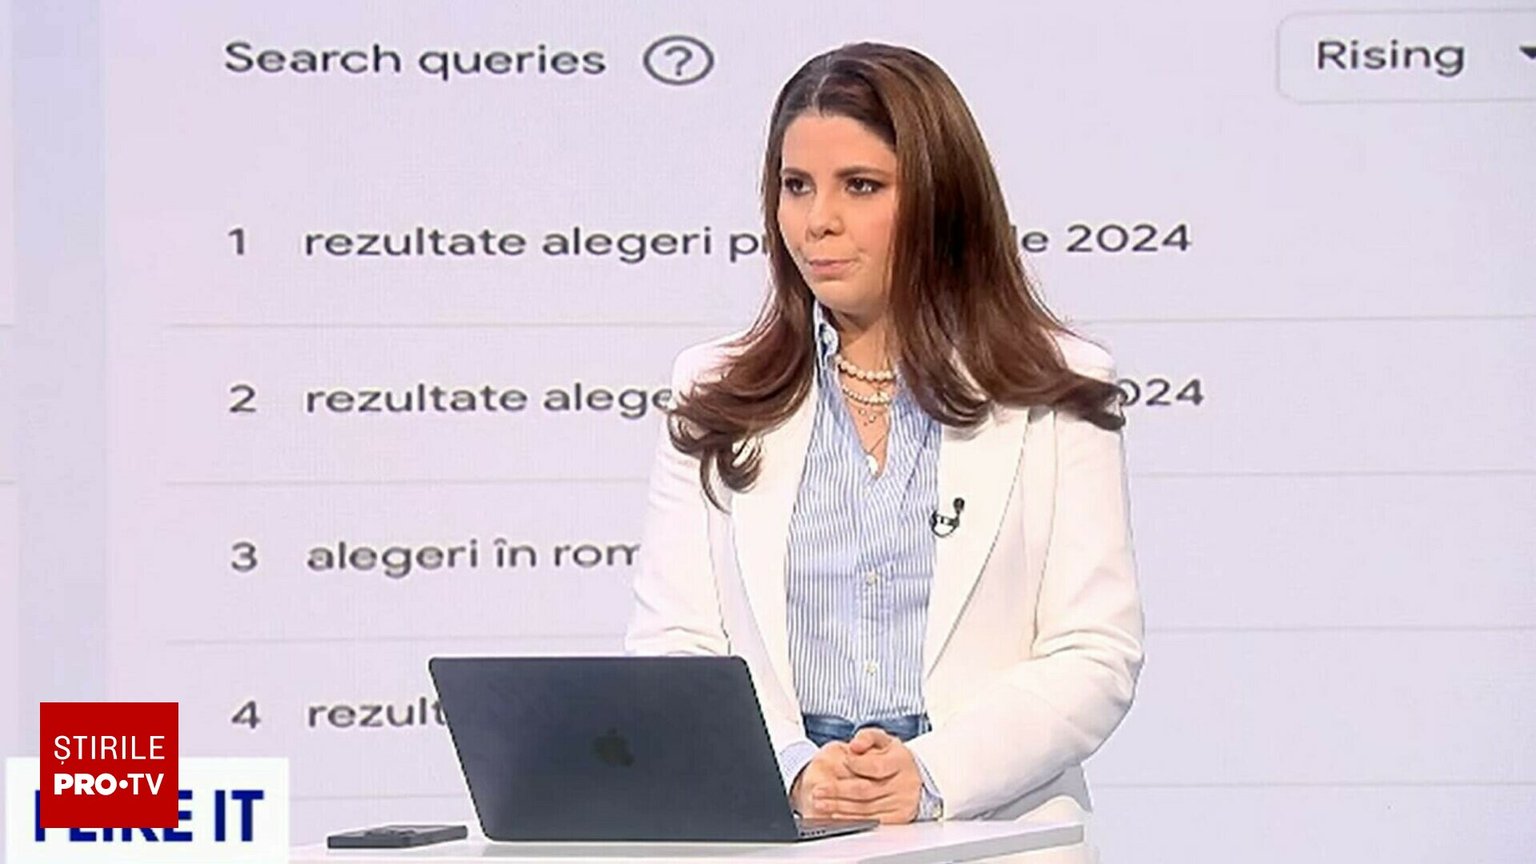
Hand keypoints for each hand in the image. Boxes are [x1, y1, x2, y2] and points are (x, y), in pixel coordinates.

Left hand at [796, 728, 920, 823]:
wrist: (914, 776)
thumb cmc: (892, 757)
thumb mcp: (882, 740)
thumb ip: (867, 737)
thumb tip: (855, 746)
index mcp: (902, 761)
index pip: (875, 766)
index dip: (855, 764)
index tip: (842, 759)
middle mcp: (906, 784)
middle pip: (866, 791)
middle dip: (838, 791)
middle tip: (818, 790)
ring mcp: (903, 803)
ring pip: (866, 809)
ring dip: (839, 808)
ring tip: (820, 804)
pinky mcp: (898, 819)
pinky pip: (871, 822)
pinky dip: (851, 820)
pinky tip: (836, 816)